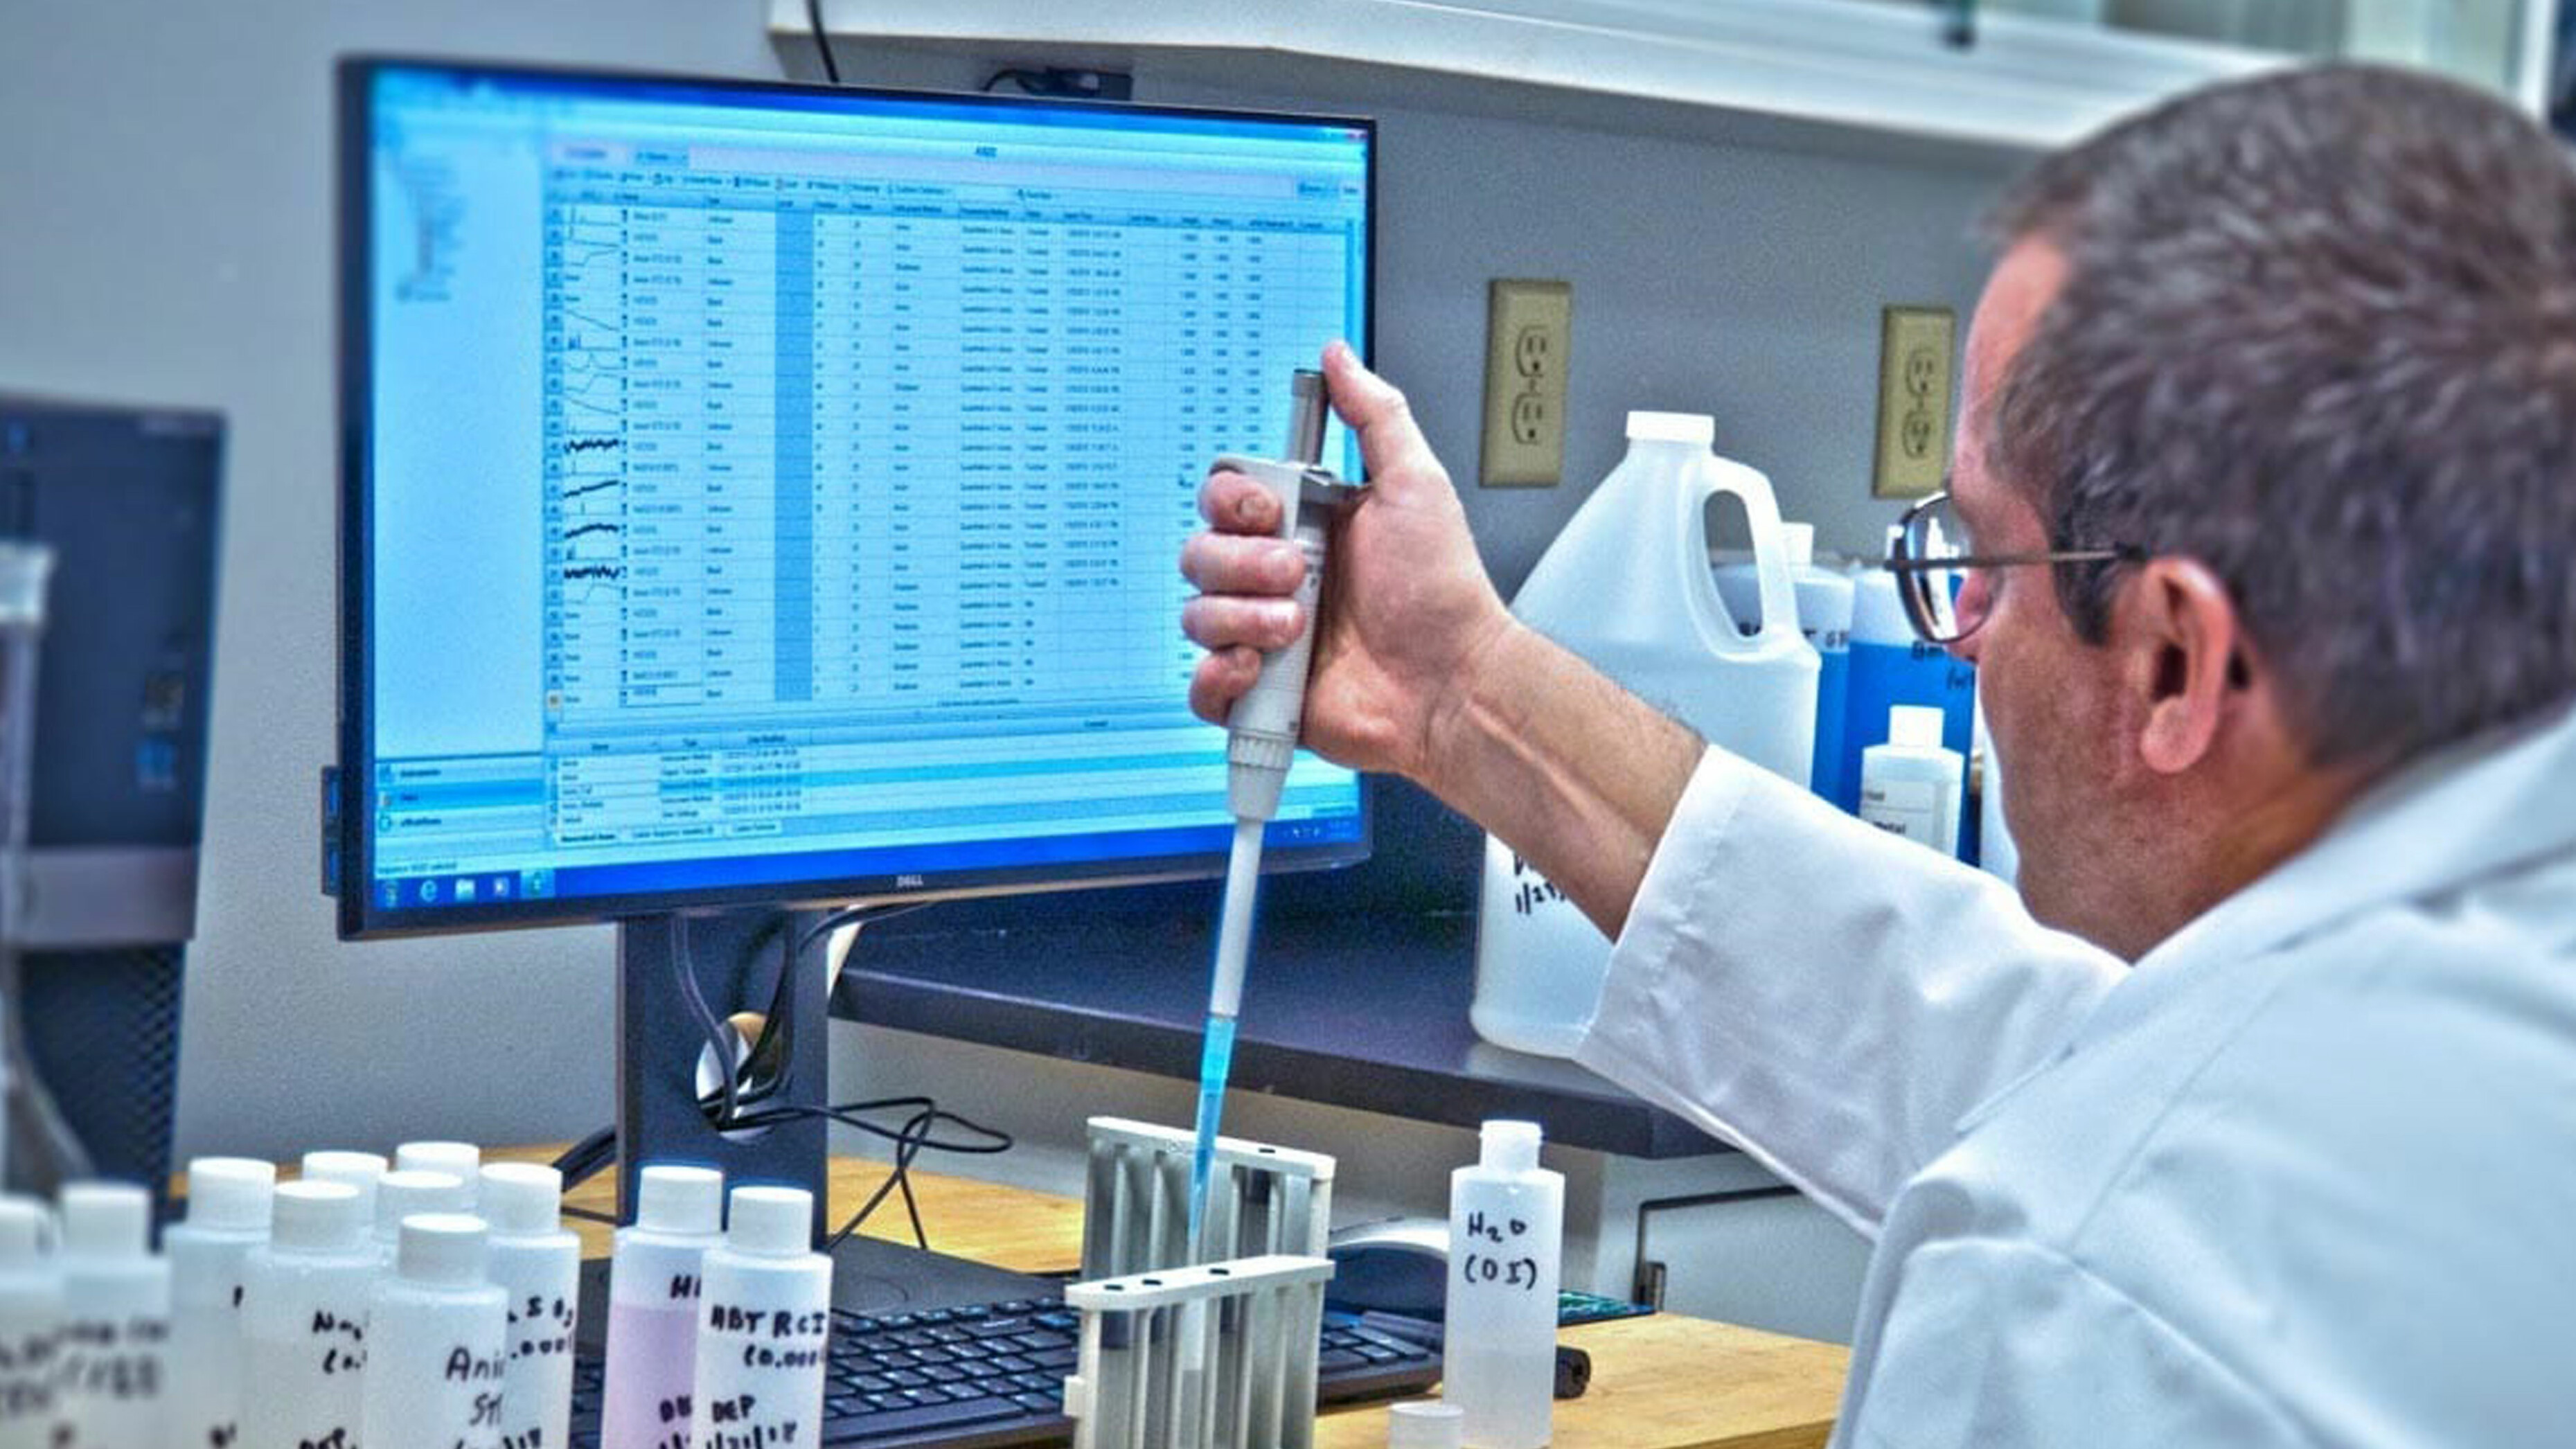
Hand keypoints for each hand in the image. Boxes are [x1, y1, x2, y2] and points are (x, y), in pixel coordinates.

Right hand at [1180, 341, 1512, 781]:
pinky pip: (1199, 686)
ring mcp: (1262, 637)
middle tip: (1299, 575)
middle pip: (1199, 552)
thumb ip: (1375, 414)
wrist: (1452, 682)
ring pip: (1196, 614)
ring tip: (1298, 629)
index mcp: (1301, 527)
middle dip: (1244, 564)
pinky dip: (1218, 677)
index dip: (1232, 502)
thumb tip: (1338, 356)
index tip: (1270, 511)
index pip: (1222, 500)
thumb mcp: (1415, 483)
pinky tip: (1260, 668)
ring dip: (1241, 618)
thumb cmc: (1442, 592)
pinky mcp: (1257, 694)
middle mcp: (1275, 580)